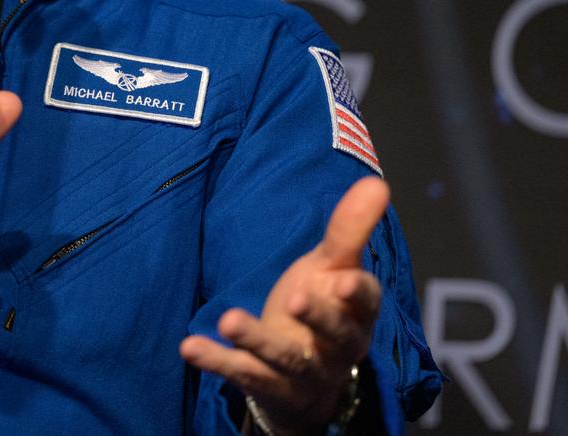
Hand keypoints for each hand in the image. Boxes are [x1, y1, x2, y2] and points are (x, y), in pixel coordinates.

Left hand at [179, 177, 387, 433]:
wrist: (307, 377)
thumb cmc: (324, 305)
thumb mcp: (334, 266)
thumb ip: (350, 229)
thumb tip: (376, 182)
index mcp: (356, 314)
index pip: (365, 304)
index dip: (357, 294)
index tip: (344, 281)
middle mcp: (336, 348)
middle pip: (332, 336)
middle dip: (316, 319)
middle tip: (294, 299)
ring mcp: (302, 373)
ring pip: (284, 358)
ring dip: (258, 340)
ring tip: (229, 319)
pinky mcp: (267, 386)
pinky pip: (242, 375)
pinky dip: (217, 362)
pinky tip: (190, 347)